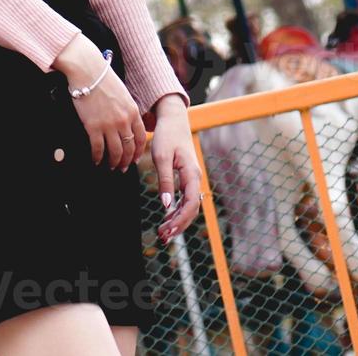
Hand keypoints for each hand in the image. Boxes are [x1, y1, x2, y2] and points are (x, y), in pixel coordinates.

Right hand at [56, 38, 144, 170]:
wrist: (87, 71)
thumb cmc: (103, 79)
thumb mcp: (123, 94)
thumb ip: (127, 110)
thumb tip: (127, 123)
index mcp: (133, 112)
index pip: (140, 138)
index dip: (138, 152)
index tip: (134, 158)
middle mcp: (124, 121)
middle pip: (129, 148)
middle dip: (127, 161)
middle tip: (123, 168)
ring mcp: (109, 125)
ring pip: (115, 152)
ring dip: (113, 163)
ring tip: (110, 167)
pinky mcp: (93, 126)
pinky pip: (98, 149)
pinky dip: (97, 157)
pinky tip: (96, 160)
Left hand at [146, 95, 201, 242]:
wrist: (173, 120)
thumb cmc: (167, 136)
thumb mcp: (162, 156)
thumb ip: (165, 180)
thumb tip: (166, 205)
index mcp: (191, 174)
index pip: (190, 203)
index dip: (180, 220)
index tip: (167, 230)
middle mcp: (195, 179)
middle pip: (191, 209)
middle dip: (179, 225)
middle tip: (163, 237)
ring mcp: (192, 180)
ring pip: (189, 206)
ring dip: (178, 221)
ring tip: (163, 233)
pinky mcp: (186, 179)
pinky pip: (185, 200)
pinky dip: (177, 211)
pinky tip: (167, 219)